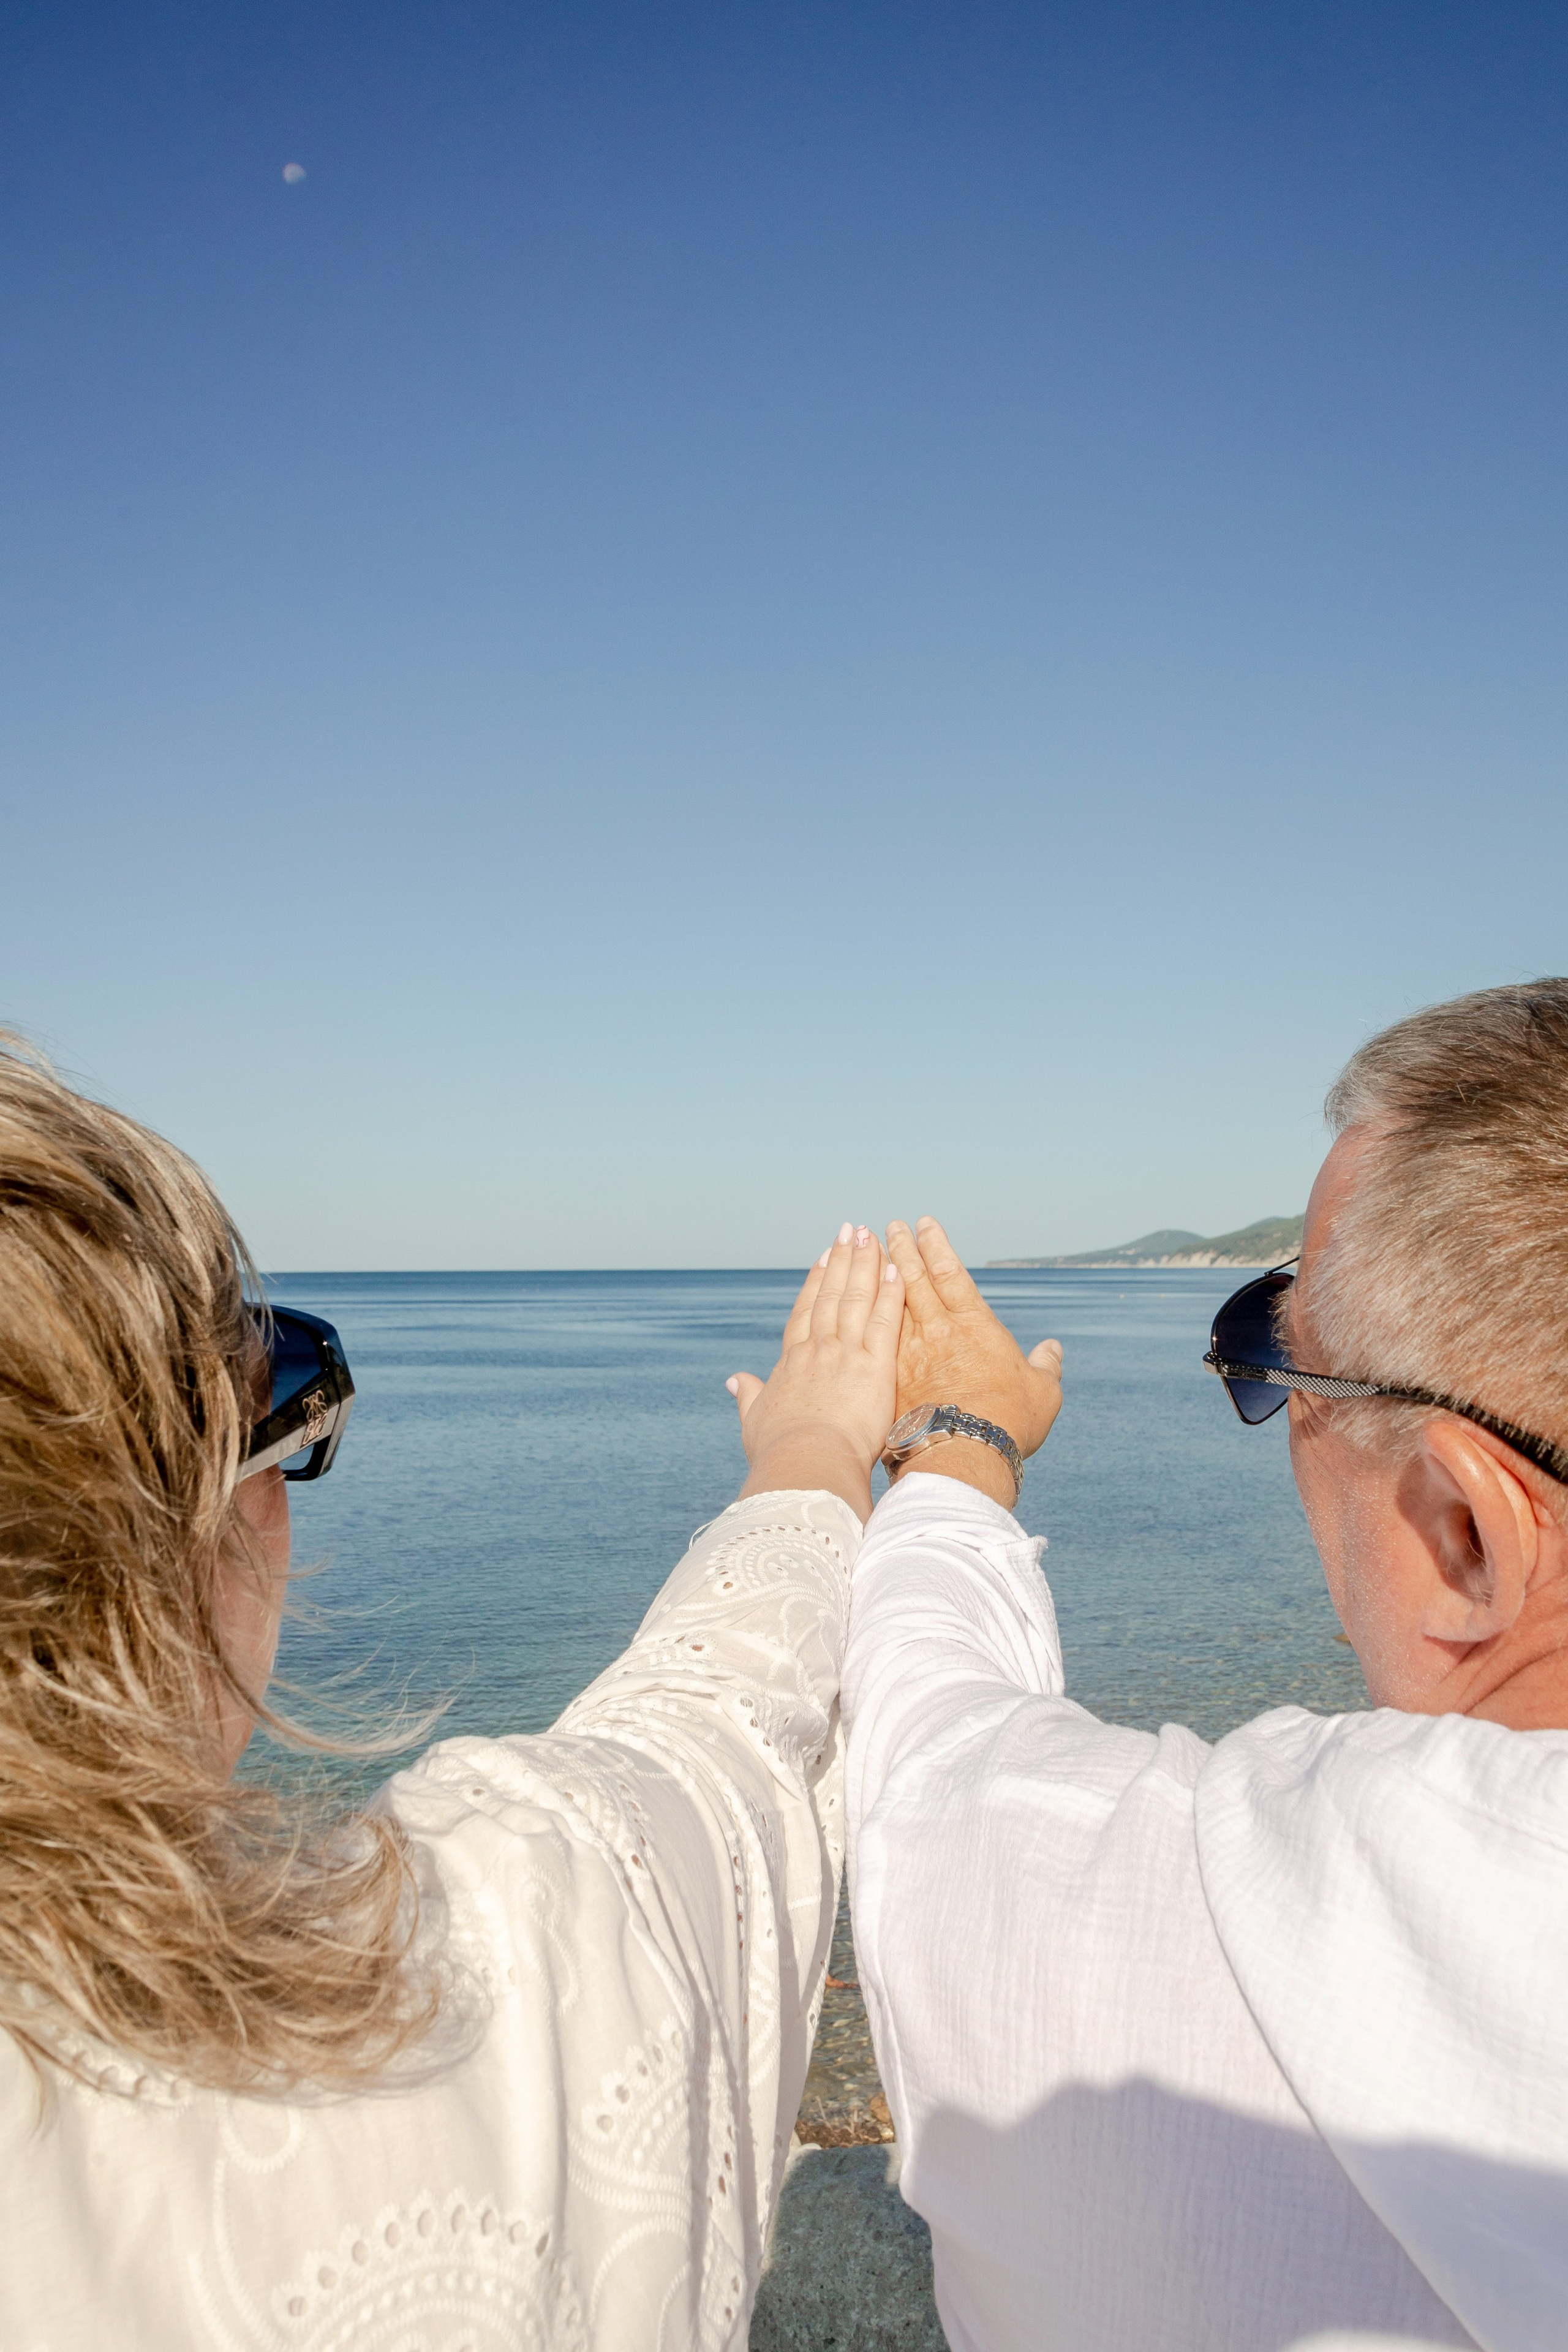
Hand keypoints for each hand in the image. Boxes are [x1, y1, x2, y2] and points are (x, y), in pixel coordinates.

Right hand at [727, 1222, 903, 1522]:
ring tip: (872, 1235)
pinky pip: (883, 1320)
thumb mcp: (754, 1421)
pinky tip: (896, 1268)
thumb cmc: (779, 1452)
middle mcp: (816, 1350)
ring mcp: (844, 1353)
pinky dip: (890, 1292)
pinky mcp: (872, 1364)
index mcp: (791, 1364)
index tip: (824, 1257)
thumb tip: (733, 1380)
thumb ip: (748, 1396)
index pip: (805, 1313)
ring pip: (855, 1298)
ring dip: (864, 1263)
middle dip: (842, 1259)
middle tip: (852, 1229)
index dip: (815, 1282)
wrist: (805, 1463)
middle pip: (831, 1295)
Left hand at [885, 1216, 1062, 1505]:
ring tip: (862, 1253)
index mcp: (974, 1325)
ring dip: (874, 1274)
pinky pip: (868, 1338)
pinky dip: (856, 1317)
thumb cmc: (1009, 1423)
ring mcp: (908, 1353)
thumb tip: (1053, 1350)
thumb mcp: (1042, 1392)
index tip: (923, 1225)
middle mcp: (937, 1331)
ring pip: (886, 1303)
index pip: (950, 1273)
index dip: (936, 1246)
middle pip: (913, 1279)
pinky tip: (846, 1308)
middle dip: (900, 1249)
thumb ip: (1046, 1366)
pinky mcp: (887, 1378)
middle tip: (887, 1228)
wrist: (964, 1456)